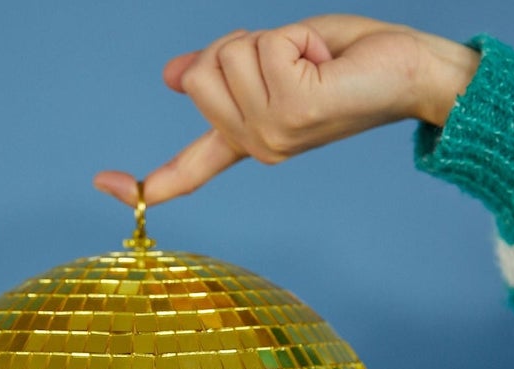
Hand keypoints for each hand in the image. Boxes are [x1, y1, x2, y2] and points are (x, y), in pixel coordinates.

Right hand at [94, 15, 478, 205]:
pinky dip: (294, 38)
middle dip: (241, 46)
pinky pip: (261, 47)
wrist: (410, 73)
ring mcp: (272, 137)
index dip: (144, 180)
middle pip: (199, 73)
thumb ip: (224, 74)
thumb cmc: (348, 64)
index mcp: (250, 142)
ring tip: (314, 62)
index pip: (188, 169)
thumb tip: (169, 77)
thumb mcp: (273, 62)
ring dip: (272, 39)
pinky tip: (324, 63)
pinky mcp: (293, 115)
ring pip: (227, 55)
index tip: (103, 185)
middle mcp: (257, 147)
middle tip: (294, 61)